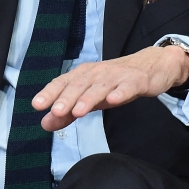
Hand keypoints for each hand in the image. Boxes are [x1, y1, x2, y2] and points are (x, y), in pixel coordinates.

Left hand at [31, 45, 188, 131]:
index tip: (37, 104)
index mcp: (85, 75)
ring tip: (77, 111)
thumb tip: (45, 123)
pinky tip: (113, 100)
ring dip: (88, 98)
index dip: (50, 93)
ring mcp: (117, 76)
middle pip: (79, 85)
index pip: (64, 83)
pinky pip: (127, 87)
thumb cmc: (117, 82)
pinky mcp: (136, 81)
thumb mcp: (91, 98)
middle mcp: (98, 73)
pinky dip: (119, 93)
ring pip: (100, 87)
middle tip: (55, 111)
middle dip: (66, 98)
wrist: (152, 65)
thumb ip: (68, 112)